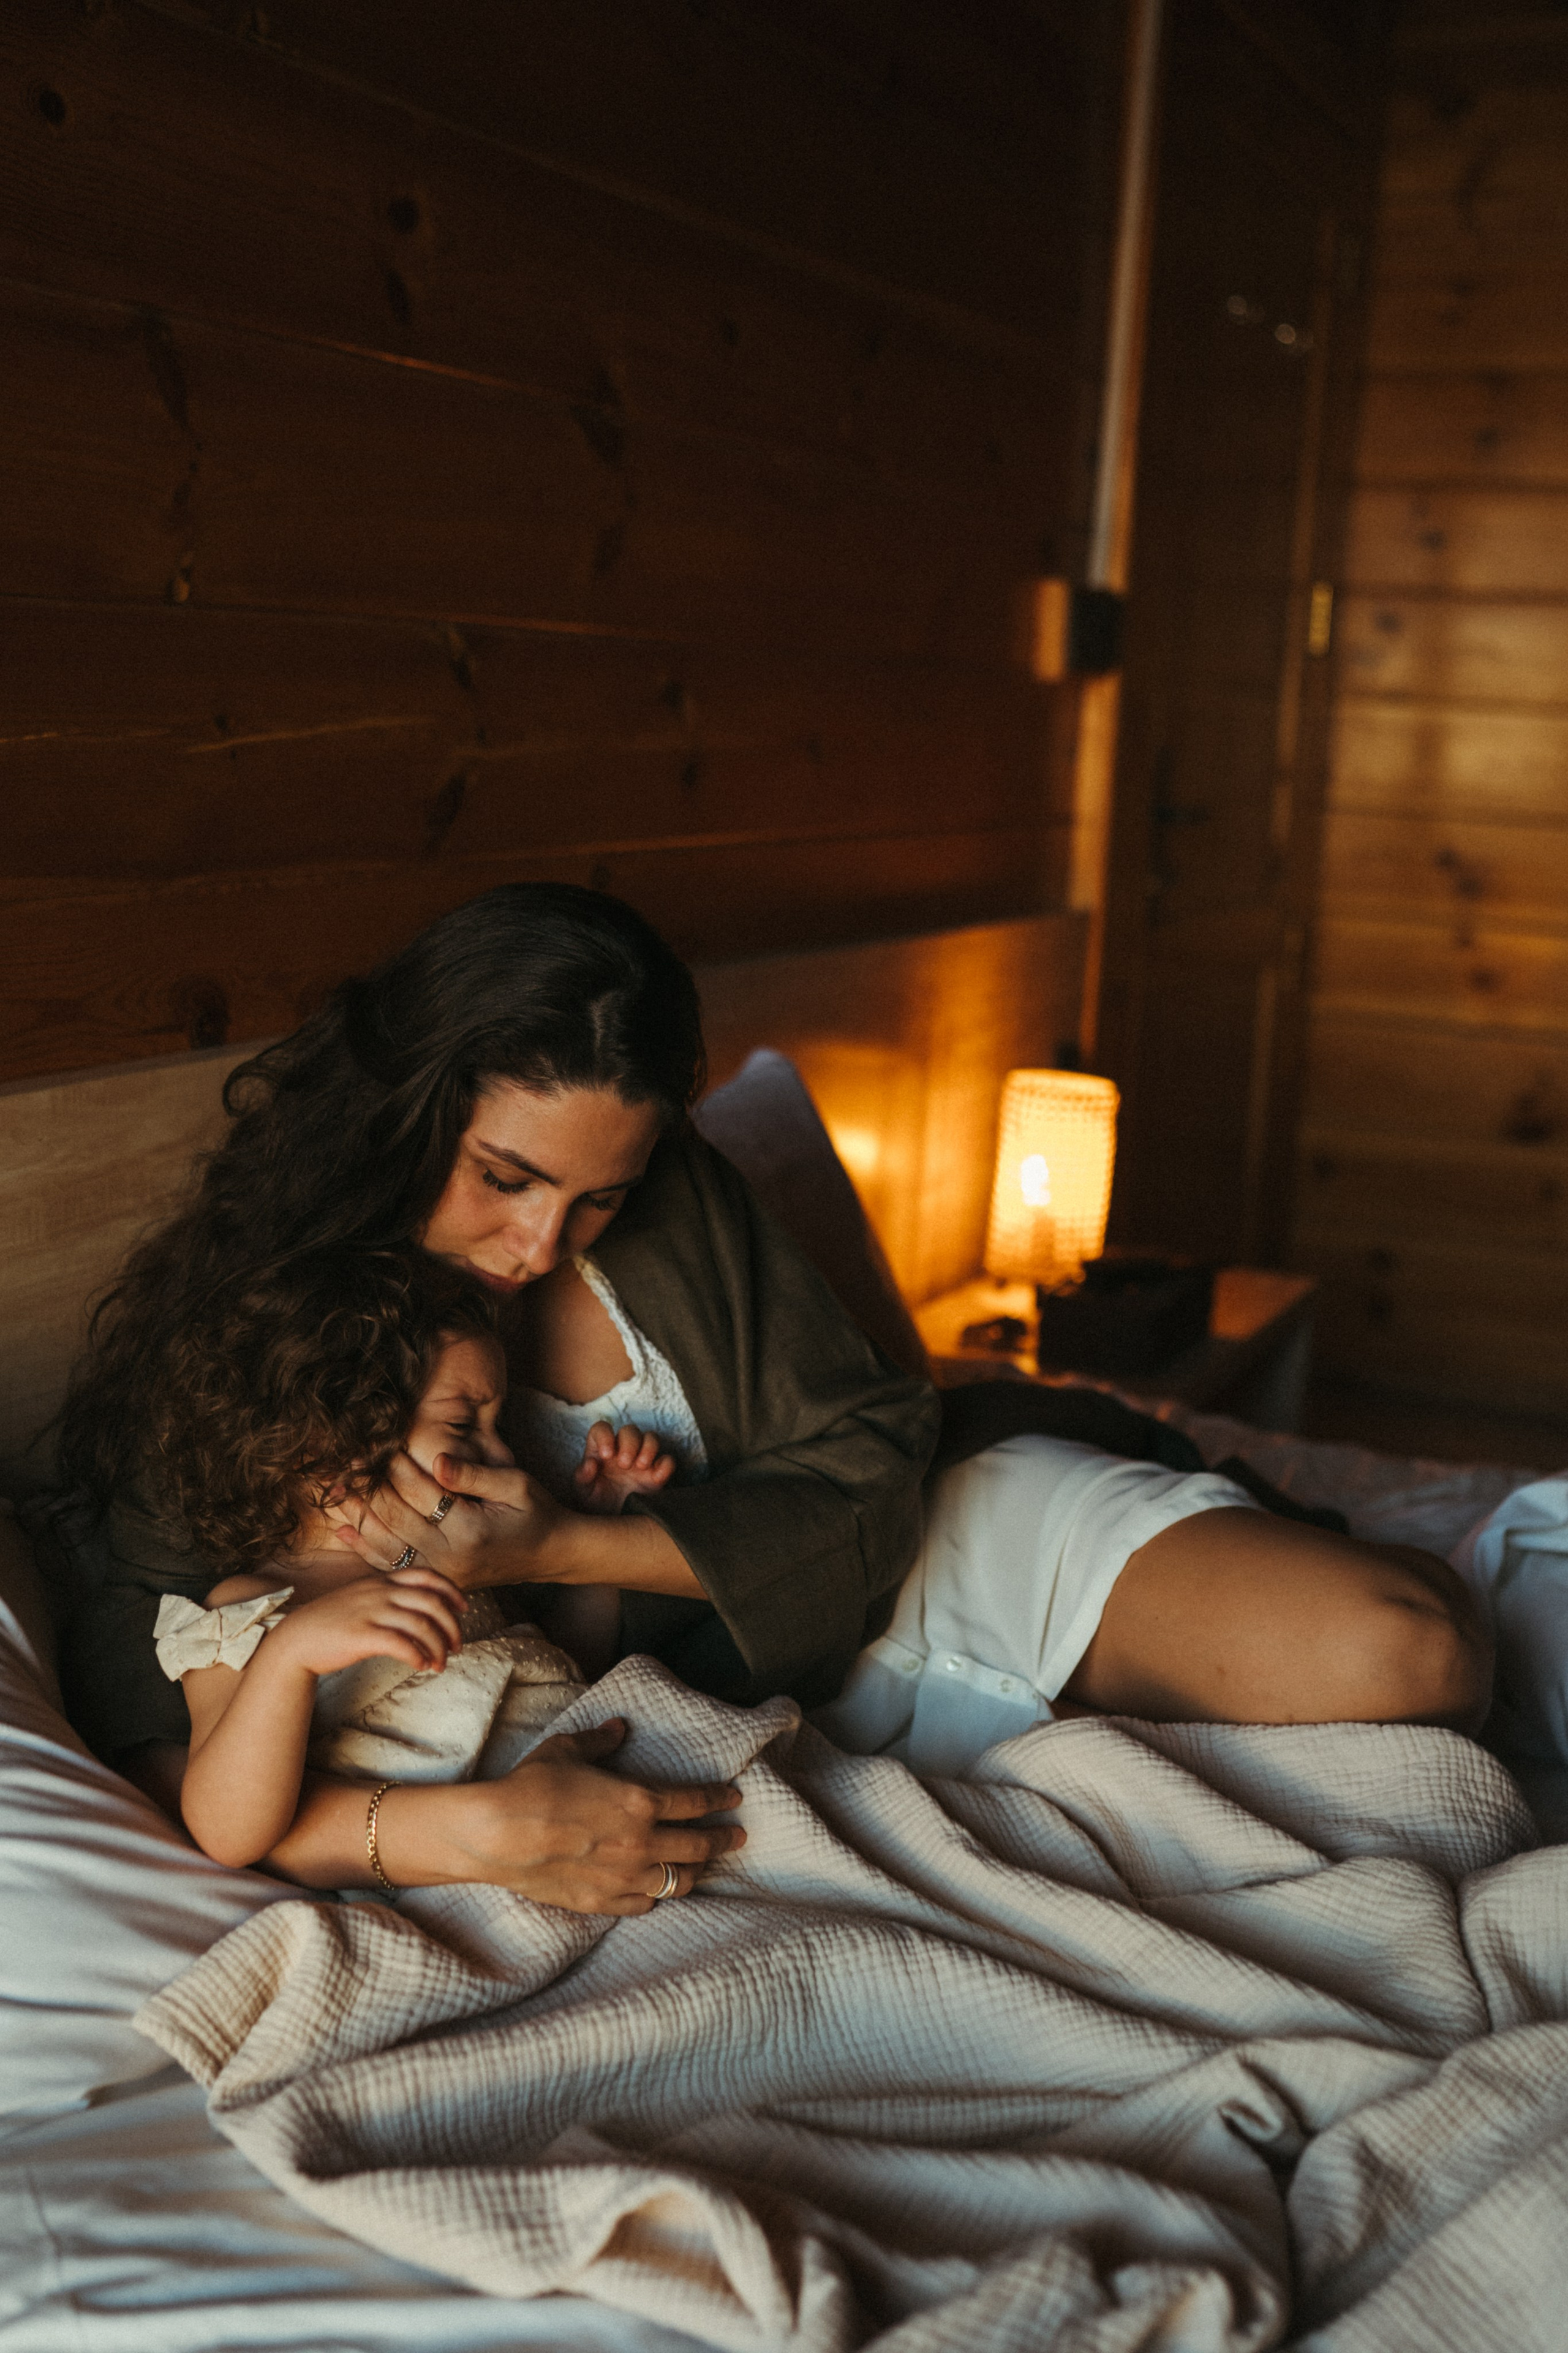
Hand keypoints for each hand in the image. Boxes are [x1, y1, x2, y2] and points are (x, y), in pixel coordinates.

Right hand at [267, 1568, 466, 1678]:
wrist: (295, 1640)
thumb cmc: (331, 1623)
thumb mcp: (361, 1598)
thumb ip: (388, 1598)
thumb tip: (420, 1613)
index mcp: (382, 1581)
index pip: (427, 1576)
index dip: (452, 1591)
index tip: (464, 1608)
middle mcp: (380, 1592)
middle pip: (432, 1602)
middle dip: (451, 1626)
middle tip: (457, 1646)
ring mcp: (371, 1612)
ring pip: (421, 1626)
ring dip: (438, 1647)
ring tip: (439, 1664)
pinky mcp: (362, 1635)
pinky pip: (401, 1644)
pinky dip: (418, 1656)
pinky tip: (421, 1666)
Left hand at [330, 1447, 565, 1587]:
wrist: (551, 1554)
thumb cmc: (536, 1511)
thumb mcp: (514, 1484)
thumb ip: (474, 1474)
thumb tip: (437, 1459)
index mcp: (471, 1529)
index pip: (421, 1493)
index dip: (395, 1467)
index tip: (372, 1445)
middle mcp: (451, 1556)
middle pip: (397, 1519)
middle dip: (367, 1489)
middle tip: (341, 1465)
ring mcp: (442, 1572)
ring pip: (387, 1544)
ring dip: (358, 1517)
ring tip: (333, 1491)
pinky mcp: (437, 1579)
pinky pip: (393, 1565)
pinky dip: (365, 1548)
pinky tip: (343, 1531)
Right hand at [420, 1718, 747, 1914]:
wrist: (497, 1835)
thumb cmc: (532, 1786)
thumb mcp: (568, 1749)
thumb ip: (600, 1742)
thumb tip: (618, 1728)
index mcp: (639, 1801)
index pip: (695, 1801)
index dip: (719, 1798)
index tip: (734, 1798)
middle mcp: (640, 1843)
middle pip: (697, 1846)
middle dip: (723, 1840)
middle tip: (737, 1837)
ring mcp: (623, 1878)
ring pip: (677, 1882)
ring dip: (695, 1872)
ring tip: (702, 1867)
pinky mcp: (601, 1902)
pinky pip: (643, 1905)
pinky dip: (655, 1897)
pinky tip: (656, 1891)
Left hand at [574, 1420, 676, 1516]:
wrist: (614, 1524)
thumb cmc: (596, 1502)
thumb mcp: (583, 1492)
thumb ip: (583, 1477)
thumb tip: (590, 1463)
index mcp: (602, 1450)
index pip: (602, 1429)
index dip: (605, 1436)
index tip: (606, 1455)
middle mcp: (622, 1450)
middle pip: (630, 1430)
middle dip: (629, 1444)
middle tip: (624, 1465)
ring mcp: (642, 1460)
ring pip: (651, 1437)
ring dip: (648, 1448)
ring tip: (641, 1467)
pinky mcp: (657, 1474)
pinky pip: (668, 1460)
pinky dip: (666, 1465)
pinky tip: (656, 1478)